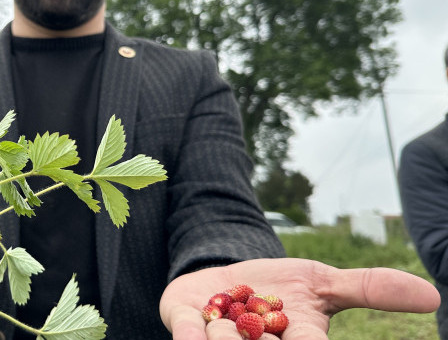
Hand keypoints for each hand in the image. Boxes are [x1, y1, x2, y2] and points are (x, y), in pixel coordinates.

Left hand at [159, 258, 439, 338]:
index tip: (302, 336)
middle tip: (262, 328)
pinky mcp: (185, 323)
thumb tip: (434, 295)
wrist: (225, 276)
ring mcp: (219, 338)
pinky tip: (194, 336)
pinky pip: (187, 333)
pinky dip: (190, 334)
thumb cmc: (281, 288)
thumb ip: (370, 289)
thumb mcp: (325, 283)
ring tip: (228, 323)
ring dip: (228, 335)